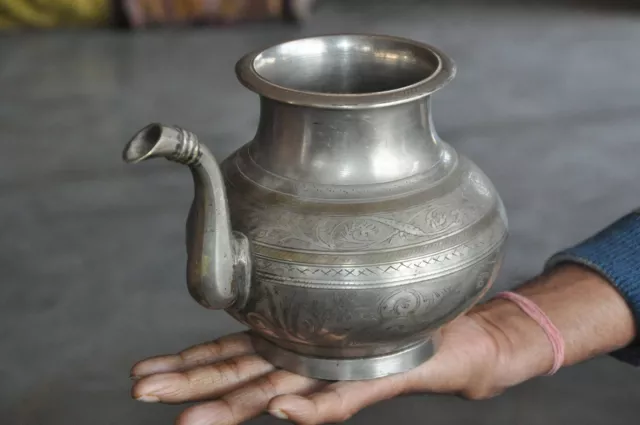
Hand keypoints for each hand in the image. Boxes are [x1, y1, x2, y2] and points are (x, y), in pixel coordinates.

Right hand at [130, 314, 512, 424]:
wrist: (467, 344)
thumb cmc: (405, 314)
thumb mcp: (343, 297)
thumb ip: (311, 293)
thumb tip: (268, 265)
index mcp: (293, 342)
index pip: (230, 353)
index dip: (186, 361)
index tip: (142, 371)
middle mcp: (307, 363)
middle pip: (240, 377)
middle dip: (190, 385)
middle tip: (142, 393)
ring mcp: (339, 374)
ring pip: (279, 393)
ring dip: (233, 408)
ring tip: (188, 420)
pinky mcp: (378, 379)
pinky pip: (342, 395)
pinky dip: (312, 405)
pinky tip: (283, 409)